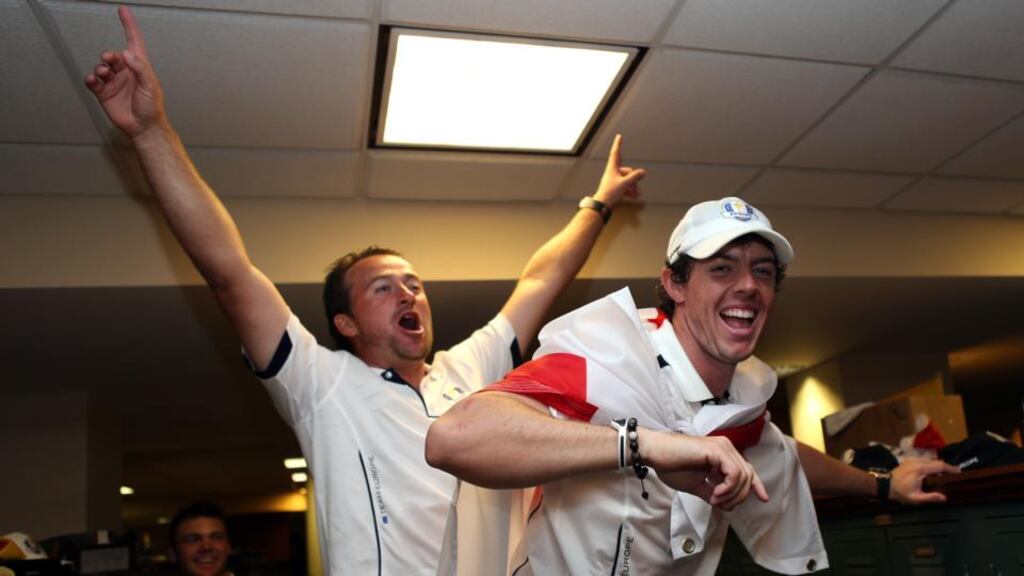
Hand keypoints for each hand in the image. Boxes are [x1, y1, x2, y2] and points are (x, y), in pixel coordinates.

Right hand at [83, 6, 166, 138]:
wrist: (143, 128)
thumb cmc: (152, 108)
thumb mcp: (151, 86)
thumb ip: (140, 69)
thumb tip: (126, 54)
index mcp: (140, 67)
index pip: (133, 41)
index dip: (128, 25)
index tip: (123, 10)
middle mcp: (125, 72)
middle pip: (112, 55)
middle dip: (109, 55)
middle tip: (109, 60)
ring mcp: (114, 82)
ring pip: (101, 66)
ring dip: (100, 68)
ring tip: (104, 74)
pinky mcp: (104, 92)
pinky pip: (93, 80)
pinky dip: (91, 78)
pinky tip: (95, 80)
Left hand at [592, 134, 644, 207]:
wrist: (602, 205)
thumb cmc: (610, 193)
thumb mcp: (625, 184)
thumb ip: (635, 177)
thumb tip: (643, 172)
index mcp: (612, 168)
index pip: (616, 153)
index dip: (618, 144)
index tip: (619, 136)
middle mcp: (613, 172)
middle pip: (627, 171)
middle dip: (634, 180)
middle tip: (636, 188)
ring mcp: (614, 180)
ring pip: (627, 180)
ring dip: (633, 187)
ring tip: (636, 194)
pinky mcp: (615, 188)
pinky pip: (625, 186)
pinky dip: (630, 191)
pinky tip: (633, 196)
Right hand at [644, 430, 768, 510]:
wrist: (655, 454)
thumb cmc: (671, 466)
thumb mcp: (697, 486)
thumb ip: (713, 493)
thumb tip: (728, 505)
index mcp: (723, 455)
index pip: (748, 470)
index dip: (757, 485)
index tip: (764, 499)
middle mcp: (726, 447)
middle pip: (748, 476)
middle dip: (738, 496)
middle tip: (719, 504)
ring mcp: (722, 447)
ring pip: (743, 476)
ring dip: (731, 494)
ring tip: (714, 499)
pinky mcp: (716, 450)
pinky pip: (735, 474)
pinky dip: (728, 488)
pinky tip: (715, 493)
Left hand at [890, 457, 959, 504]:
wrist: (885, 485)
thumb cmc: (900, 492)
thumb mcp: (916, 498)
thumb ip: (930, 497)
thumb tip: (945, 498)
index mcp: (921, 469)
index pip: (939, 466)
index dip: (950, 468)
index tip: (959, 472)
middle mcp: (917, 461)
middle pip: (936, 461)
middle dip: (946, 467)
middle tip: (954, 474)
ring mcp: (912, 460)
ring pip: (930, 460)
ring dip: (938, 466)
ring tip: (946, 474)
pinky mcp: (909, 460)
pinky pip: (924, 461)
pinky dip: (931, 465)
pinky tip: (934, 472)